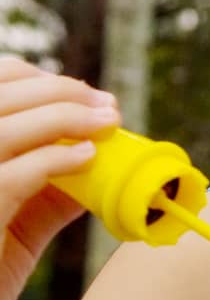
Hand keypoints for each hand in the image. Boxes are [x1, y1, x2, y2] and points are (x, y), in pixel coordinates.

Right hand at [0, 58, 118, 299]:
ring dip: (64, 117)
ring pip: (4, 127)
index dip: (37, 80)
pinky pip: (11, 176)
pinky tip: (86, 158)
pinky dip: (52, 159)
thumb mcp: (18, 219)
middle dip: (60, 94)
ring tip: (108, 125)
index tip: (87, 94)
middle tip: (108, 108)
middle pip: (0, 96)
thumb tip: (98, 153)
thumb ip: (49, 186)